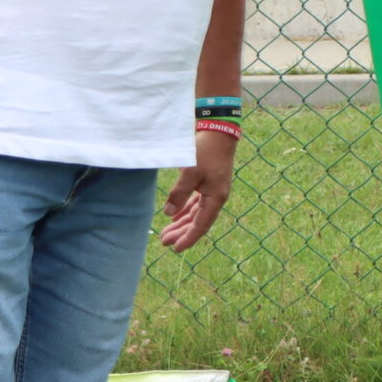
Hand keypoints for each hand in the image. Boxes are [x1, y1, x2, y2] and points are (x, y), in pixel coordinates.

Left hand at [159, 129, 234, 251]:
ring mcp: (212, 191)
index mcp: (215, 199)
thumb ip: (179, 194)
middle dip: (181, 233)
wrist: (218, 133)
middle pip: (197, 222)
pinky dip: (184, 211)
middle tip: (164, 242)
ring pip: (195, 214)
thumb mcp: (190, 173)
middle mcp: (216, 198)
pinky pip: (195, 204)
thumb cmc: (205, 152)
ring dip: (181, 223)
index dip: (188, 238)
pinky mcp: (208, 184)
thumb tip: (167, 214)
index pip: (201, 225)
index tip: (175, 249)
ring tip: (166, 233)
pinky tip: (174, 216)